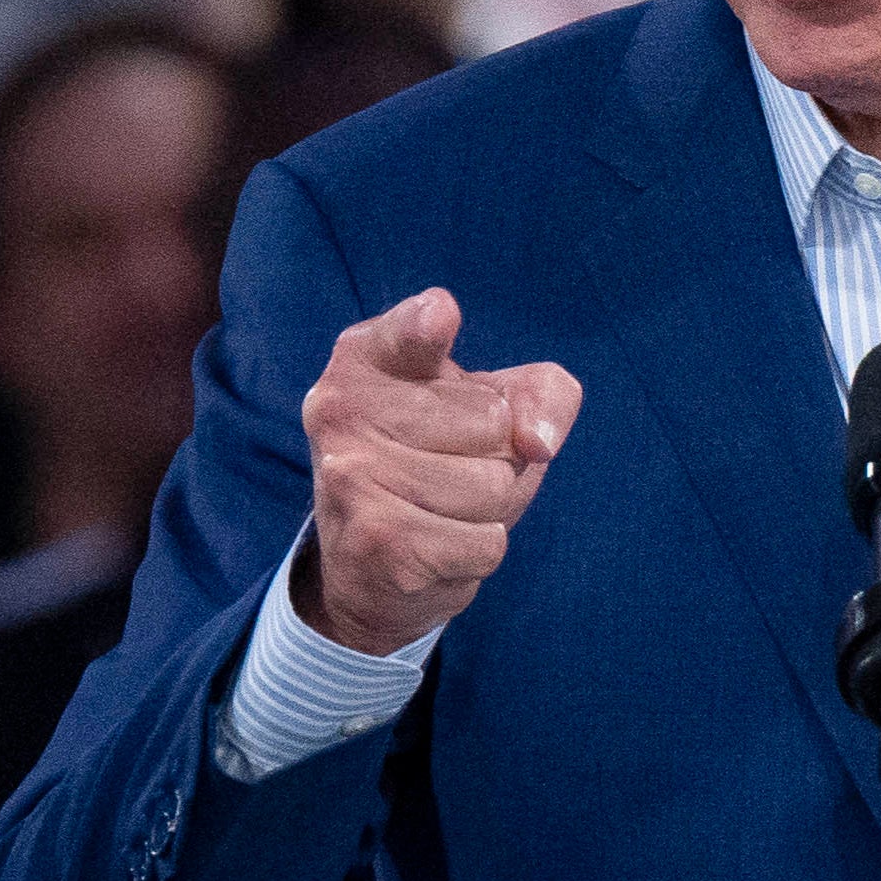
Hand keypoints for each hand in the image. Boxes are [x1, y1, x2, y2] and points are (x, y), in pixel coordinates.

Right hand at [298, 290, 577, 656]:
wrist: (371, 566)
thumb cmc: (440, 462)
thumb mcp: (494, 405)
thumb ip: (539, 393)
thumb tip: (537, 441)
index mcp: (364, 358)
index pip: (411, 331)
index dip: (429, 323)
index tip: (441, 314)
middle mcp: (341, 409)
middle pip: (493, 424)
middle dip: (497, 457)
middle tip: (449, 468)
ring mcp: (352, 478)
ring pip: (492, 486)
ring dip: (490, 509)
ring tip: (443, 509)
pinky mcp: (378, 544)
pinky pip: (487, 542)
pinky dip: (479, 551)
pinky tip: (437, 547)